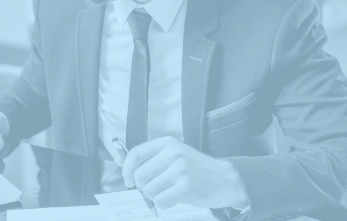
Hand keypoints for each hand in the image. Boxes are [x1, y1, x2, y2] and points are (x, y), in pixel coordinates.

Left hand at [122, 137, 246, 209]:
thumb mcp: (174, 155)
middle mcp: (173, 153)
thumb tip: (122, 165)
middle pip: (139, 176)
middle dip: (143, 187)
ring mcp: (180, 169)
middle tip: (156, 188)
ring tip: (169, 191)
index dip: (126, 170)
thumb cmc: (194, 170)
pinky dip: (164, 204)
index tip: (128, 181)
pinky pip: (160, 201)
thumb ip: (151, 159)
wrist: (224, 179)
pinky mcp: (186, 187)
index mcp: (167, 143)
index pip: (136, 154)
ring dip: (155, 196)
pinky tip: (175, 198)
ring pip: (148, 190)